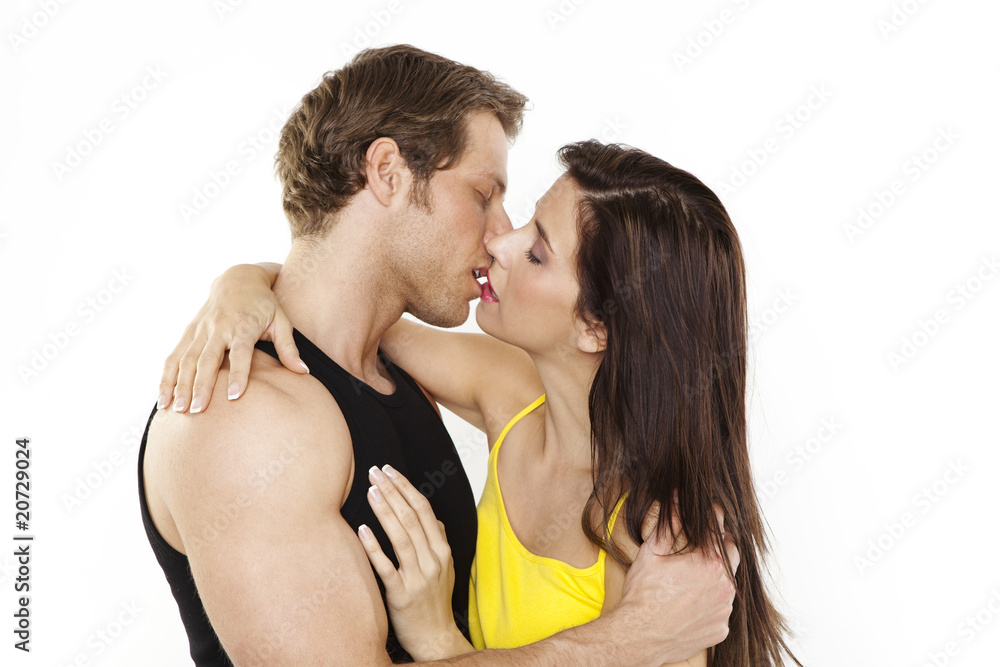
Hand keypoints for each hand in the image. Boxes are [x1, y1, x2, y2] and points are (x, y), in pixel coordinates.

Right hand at [158, 263, 305, 412]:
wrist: (238, 278)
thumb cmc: (265, 304)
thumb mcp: (281, 321)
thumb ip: (289, 348)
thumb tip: (303, 372)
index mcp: (243, 325)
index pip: (240, 353)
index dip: (238, 374)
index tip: (234, 396)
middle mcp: (219, 327)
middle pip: (207, 359)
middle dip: (200, 386)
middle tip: (197, 411)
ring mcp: (201, 329)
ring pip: (186, 359)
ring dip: (180, 385)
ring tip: (176, 409)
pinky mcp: (189, 331)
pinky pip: (174, 356)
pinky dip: (167, 377)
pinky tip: (162, 398)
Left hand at [358, 465, 471, 660]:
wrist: (435, 637)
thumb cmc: (435, 600)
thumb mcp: (444, 567)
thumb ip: (436, 540)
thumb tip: (429, 516)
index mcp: (442, 550)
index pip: (424, 509)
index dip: (405, 487)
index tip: (388, 470)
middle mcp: (433, 560)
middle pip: (411, 518)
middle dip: (392, 491)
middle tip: (373, 472)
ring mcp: (418, 577)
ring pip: (401, 537)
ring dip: (385, 511)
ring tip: (370, 491)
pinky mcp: (401, 595)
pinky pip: (386, 567)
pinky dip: (374, 547)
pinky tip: (363, 530)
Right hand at [613, 501, 738, 665]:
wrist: (640, 635)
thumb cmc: (644, 594)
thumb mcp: (653, 551)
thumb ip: (671, 522)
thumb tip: (677, 499)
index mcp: (710, 561)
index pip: (718, 528)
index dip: (712, 516)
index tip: (708, 512)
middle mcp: (724, 584)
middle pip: (732, 552)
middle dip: (720, 543)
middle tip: (702, 543)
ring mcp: (724, 609)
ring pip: (728, 582)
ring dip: (716, 575)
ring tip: (692, 576)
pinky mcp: (720, 628)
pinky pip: (721, 609)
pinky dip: (711, 602)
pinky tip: (691, 601)